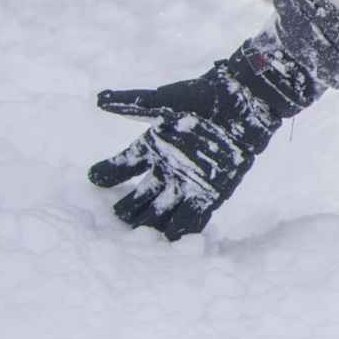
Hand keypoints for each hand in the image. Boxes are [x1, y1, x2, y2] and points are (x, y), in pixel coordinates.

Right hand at [89, 50, 311, 239]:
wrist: (243, 102)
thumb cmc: (203, 97)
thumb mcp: (165, 100)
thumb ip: (133, 103)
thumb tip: (99, 99)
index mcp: (151, 147)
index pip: (120, 168)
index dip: (106, 174)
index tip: (95, 177)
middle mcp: (166, 169)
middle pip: (138, 197)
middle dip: (126, 209)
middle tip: (115, 220)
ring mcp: (187, 182)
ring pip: (161, 210)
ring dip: (151, 223)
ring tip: (138, 237)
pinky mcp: (211, 191)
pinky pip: (194, 215)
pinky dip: (183, 229)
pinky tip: (171, 241)